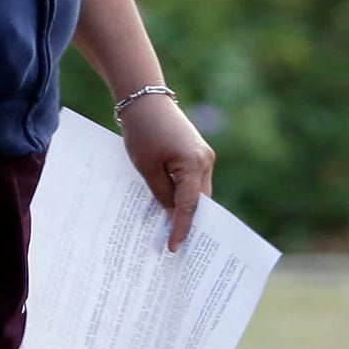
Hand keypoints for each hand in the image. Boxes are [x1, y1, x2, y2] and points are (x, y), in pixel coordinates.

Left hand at [117, 93, 215, 251]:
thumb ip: (162, 194)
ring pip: (198, 191)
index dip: (182, 228)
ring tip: (174, 230)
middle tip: (178, 246)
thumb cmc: (143, 132)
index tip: (174, 248)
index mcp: (194, 164)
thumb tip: (171, 215)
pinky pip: (193, 180)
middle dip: (190, 222)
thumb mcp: (147, 168)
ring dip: (187, 208)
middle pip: (200, 201)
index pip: (190, 206)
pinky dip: (185, 194)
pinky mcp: (196, 152)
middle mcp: (205, 161)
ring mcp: (203, 155)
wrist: (145, 99)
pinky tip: (172, 205)